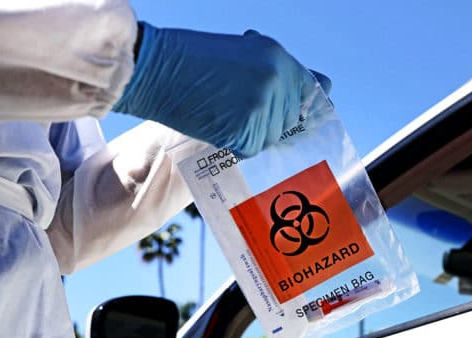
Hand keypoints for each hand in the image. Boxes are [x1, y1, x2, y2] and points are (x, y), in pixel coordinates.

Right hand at [113, 22, 330, 157]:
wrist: (156, 70)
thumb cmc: (191, 62)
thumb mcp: (242, 54)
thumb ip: (274, 73)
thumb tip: (315, 87)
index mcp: (278, 57)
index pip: (312, 90)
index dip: (300, 106)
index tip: (292, 116)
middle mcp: (277, 80)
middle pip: (289, 120)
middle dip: (268, 123)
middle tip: (235, 111)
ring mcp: (263, 106)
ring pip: (270, 138)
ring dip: (250, 135)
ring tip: (221, 114)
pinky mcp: (246, 129)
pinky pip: (250, 149)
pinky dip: (235, 145)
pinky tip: (216, 126)